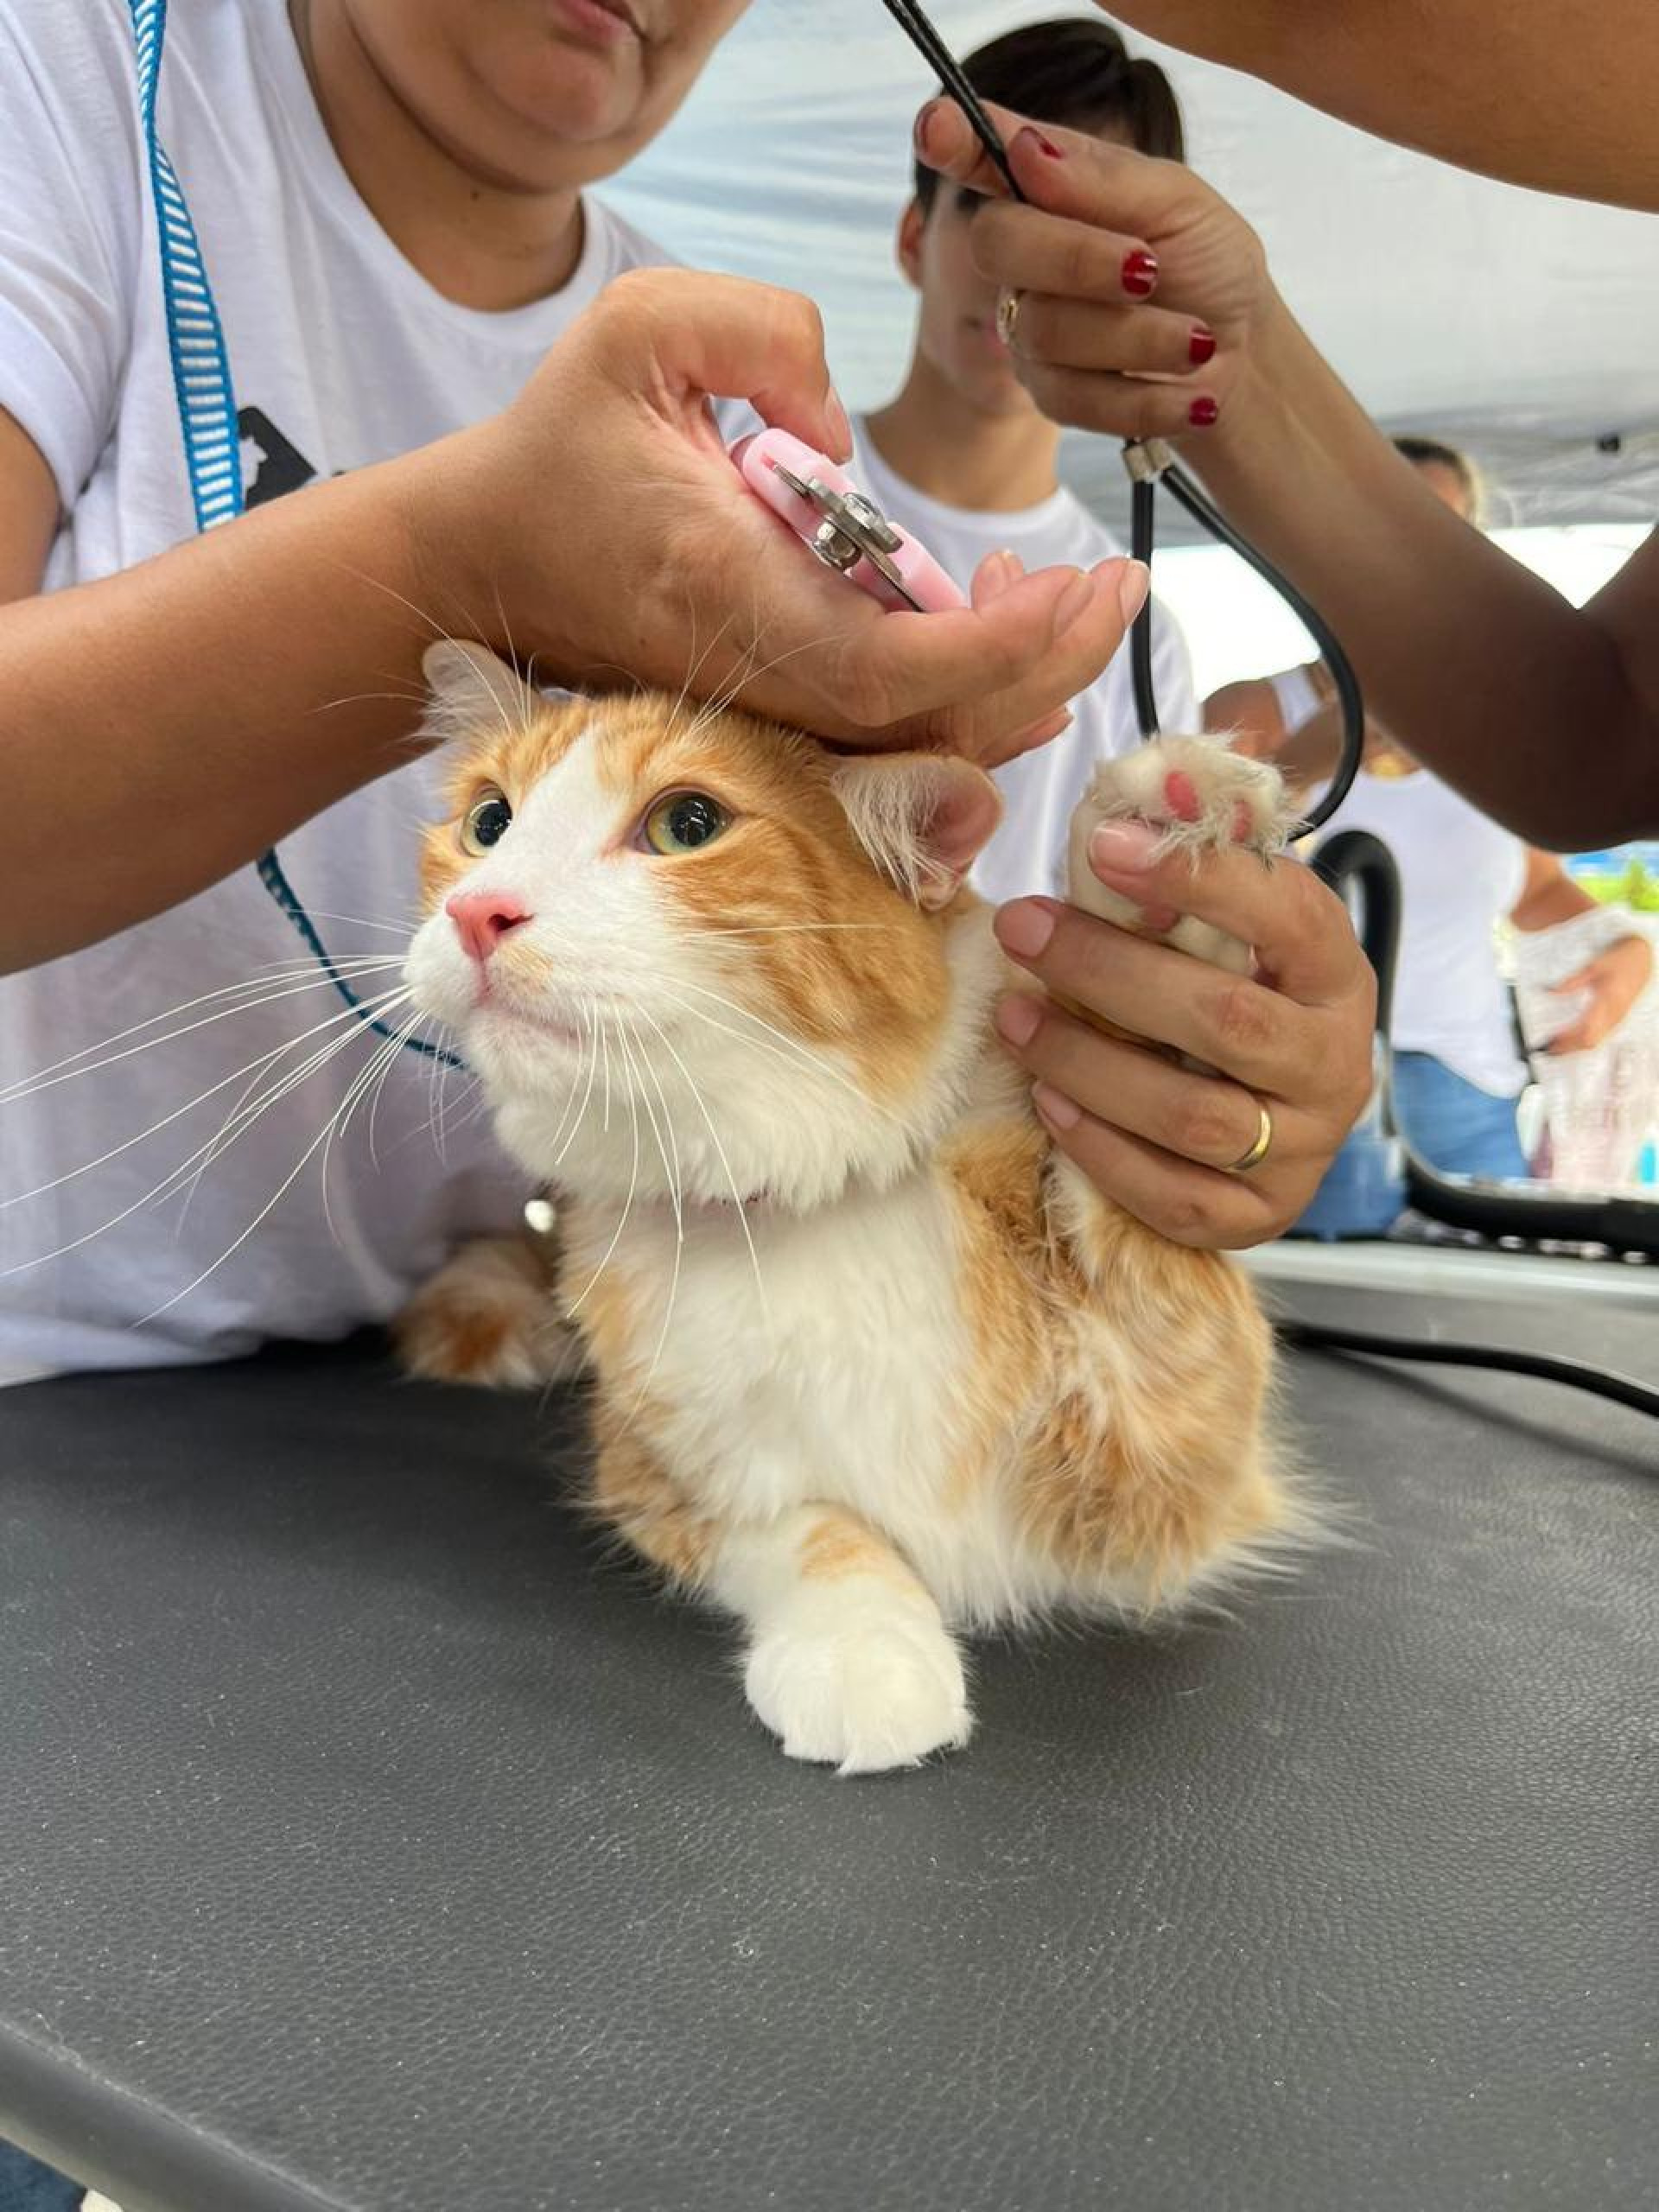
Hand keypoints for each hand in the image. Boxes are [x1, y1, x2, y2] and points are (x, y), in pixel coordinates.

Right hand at [417, 267, 1144, 764]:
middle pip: (929, 726)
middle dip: (1044, 667)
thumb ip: (763, 333)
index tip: (1068, 591)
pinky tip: (1021, 644)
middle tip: (1115, 585)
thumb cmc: (560, 445)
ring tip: (1069, 595)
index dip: (992, 649)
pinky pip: (895, 735)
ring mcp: (769, 706)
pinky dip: (971, 699)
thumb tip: (847, 436)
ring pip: (919, 747)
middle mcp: (757, 672)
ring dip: (1016, 685)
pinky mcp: (779, 710)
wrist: (486, 558)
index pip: (883, 665)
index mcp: (728, 591)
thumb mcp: (638, 327)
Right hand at [913, 95, 1274, 441]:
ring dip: (1139, 337)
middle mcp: (1027, 253)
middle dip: (1078, 259)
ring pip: (1043, 329)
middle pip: (998, 243)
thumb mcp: (1179, 202)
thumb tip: (1027, 150)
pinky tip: (1191, 394)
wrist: (1242, 355)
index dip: (954, 140)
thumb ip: (1103, 178)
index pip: (986, 156)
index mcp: (1052, 186)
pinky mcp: (1050, 393)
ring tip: (1198, 340)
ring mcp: (1029, 325)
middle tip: (1152, 272)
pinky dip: (1145, 397)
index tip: (938, 128)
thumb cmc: (1208, 263)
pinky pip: (1072, 396)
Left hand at [992, 824, 1375, 1246]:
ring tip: (1014, 1018)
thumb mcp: (1241, 930)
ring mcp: (1303, 1150)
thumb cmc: (1242, 995)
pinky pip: (1172, 1196)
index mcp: (1337, 974)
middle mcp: (1335, 1065)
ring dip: (1087, 1064)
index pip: (1283, 916)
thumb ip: (1199, 873)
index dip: (1194, 880)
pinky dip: (1100, 1150)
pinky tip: (1048, 1101)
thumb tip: (1140, 801)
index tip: (1103, 847)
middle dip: (1108, 972)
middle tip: (1022, 929)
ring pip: (1190, 1116)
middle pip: (1223, 1022)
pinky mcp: (1257, 1217)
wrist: (1284, 1114)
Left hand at [1544, 935, 1654, 1053]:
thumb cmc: (1620, 961)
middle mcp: (1615, 1014)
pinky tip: (1571, 1038)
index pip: (1587, 1031)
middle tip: (1548, 1047)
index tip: (1551, 1040)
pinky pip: (1600, 1035)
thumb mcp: (1594, 966)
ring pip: (1595, 1041)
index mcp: (1608, 1001)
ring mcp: (1618, 1018)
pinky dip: (1584, 1039)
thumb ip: (1573, 981)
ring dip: (1575, 1045)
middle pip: (1590, 1041)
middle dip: (1568, 1047)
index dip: (1568, 1040)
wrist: (1643, 959)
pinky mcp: (1618, 1018)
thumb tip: (1553, 991)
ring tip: (1555, 1045)